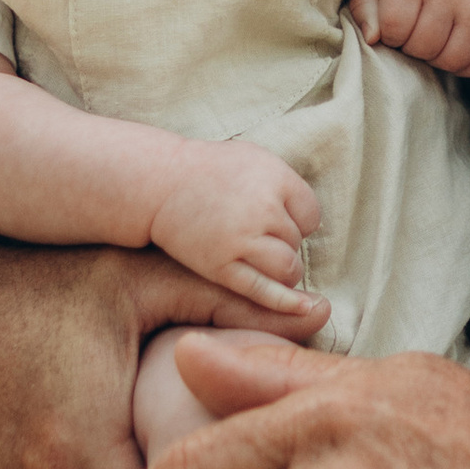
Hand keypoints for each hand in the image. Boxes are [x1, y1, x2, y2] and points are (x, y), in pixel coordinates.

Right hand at [147, 138, 322, 312]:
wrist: (159, 183)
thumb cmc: (209, 171)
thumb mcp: (254, 160)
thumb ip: (284, 186)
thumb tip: (310, 222)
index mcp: (275, 177)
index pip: (310, 215)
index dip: (297, 221)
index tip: (276, 220)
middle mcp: (263, 208)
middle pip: (296, 241)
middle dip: (283, 243)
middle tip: (256, 236)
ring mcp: (242, 239)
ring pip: (287, 268)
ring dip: (283, 271)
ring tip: (264, 263)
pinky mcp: (222, 266)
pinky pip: (264, 290)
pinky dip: (286, 302)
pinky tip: (303, 308)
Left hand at [348, 0, 469, 77]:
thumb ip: (363, 4)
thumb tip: (372, 38)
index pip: (394, 27)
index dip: (390, 34)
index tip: (396, 22)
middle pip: (422, 48)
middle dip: (413, 47)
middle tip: (416, 30)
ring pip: (452, 61)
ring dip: (438, 58)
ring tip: (435, 38)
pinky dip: (464, 65)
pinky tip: (456, 44)